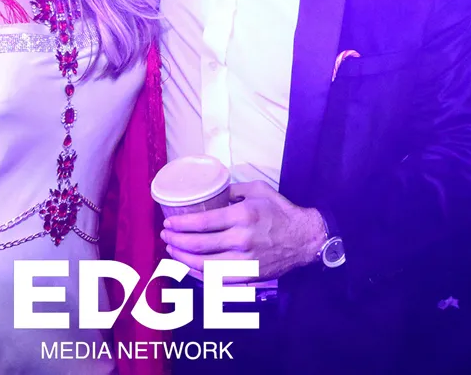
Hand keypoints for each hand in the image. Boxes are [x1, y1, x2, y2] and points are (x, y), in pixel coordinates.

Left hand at [160, 181, 326, 280]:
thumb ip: (232, 190)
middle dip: (177, 241)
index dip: (181, 225)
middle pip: (200, 245)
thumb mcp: (258, 189)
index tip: (168, 224)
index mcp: (243, 216)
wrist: (305, 238)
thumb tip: (211, 192)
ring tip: (172, 252)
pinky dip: (200, 276)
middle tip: (166, 236)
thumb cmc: (280, 211)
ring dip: (184, 260)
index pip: (203, 223)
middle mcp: (243, 240)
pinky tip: (190, 268)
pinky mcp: (250, 276)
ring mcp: (246, 261)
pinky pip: (219, 280)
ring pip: (206, 266)